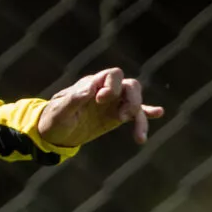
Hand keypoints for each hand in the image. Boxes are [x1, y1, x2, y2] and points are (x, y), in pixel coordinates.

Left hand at [34, 67, 163, 149]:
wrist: (54, 133)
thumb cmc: (53, 119)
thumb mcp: (60, 111)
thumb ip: (73, 99)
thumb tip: (90, 89)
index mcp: (92, 83)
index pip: (112, 75)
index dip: (112, 85)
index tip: (101, 100)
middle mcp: (105, 90)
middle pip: (130, 85)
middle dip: (131, 99)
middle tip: (122, 117)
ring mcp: (113, 103)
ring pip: (135, 100)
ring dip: (140, 114)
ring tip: (139, 136)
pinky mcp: (116, 116)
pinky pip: (136, 113)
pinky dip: (147, 114)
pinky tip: (158, 113)